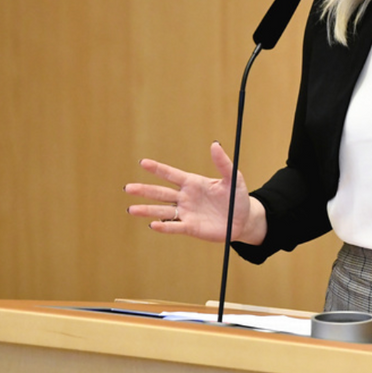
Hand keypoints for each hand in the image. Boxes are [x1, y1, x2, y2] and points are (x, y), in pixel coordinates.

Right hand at [124, 142, 265, 243]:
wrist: (243, 220)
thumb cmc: (237, 197)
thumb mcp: (233, 178)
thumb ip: (223, 163)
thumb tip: (215, 144)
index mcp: (193, 183)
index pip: (172, 174)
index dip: (158, 169)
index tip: (143, 162)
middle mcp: (186, 197)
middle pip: (161, 193)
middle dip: (145, 190)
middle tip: (128, 188)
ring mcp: (187, 213)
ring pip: (163, 211)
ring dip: (147, 210)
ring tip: (131, 209)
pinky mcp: (191, 228)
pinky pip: (175, 227)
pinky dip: (164, 226)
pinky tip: (153, 225)